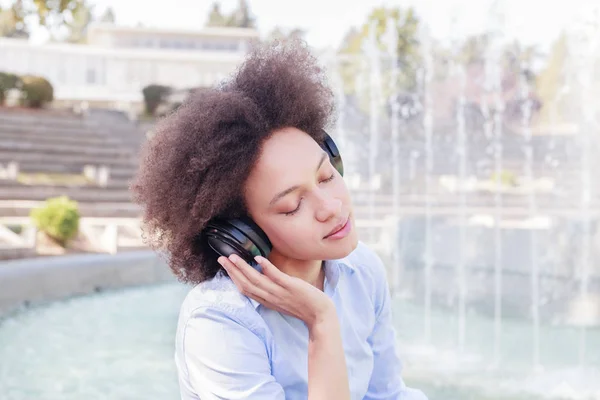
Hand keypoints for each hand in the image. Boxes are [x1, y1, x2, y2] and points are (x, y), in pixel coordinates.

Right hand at [218, 254, 334, 328]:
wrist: (320, 315)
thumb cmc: (303, 306)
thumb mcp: (282, 300)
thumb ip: (271, 290)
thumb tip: (263, 274)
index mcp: (267, 300)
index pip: (246, 289)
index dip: (234, 277)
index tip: (225, 266)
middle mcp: (270, 297)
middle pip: (246, 284)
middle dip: (233, 271)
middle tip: (221, 259)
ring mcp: (280, 292)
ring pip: (257, 281)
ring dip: (243, 268)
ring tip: (234, 257)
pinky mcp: (291, 287)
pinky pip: (276, 277)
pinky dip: (266, 268)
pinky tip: (258, 258)